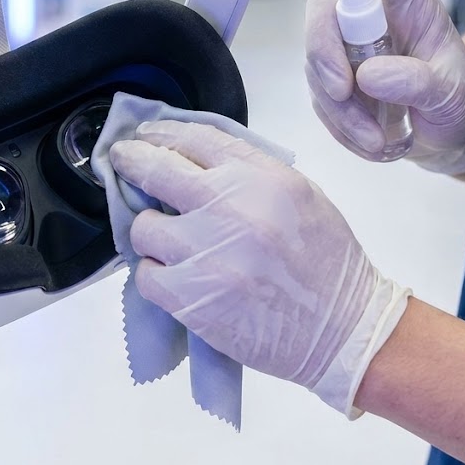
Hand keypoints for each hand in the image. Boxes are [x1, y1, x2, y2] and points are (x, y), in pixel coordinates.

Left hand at [109, 119, 409, 416]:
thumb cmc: (327, 264)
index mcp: (262, 178)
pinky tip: (173, 275)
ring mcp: (207, 253)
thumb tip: (194, 159)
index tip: (145, 136)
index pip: (195, 139)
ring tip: (168, 241)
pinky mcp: (190, 296)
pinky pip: (146, 274)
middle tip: (121, 161)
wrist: (343, 330)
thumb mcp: (301, 195)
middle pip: (156, 169)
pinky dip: (154, 274)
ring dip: (150, 231)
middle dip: (131, 161)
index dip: (162, 134)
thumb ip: (250, 172)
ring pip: (144, 226)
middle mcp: (231, 208)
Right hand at [305, 0, 464, 173]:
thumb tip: (367, 76)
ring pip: (316, 63)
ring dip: (339, 108)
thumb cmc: (455, 101)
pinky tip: (369, 141)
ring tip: (377, 140)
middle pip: (325, 11)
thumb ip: (417, 82)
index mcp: (409, 3)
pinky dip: (339, 126)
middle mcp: (371, 18)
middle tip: (343, 93)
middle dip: (324, 53)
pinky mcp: (332, 80)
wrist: (446, 136)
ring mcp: (346, 48)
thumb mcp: (451, 93)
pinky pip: (318, 99)